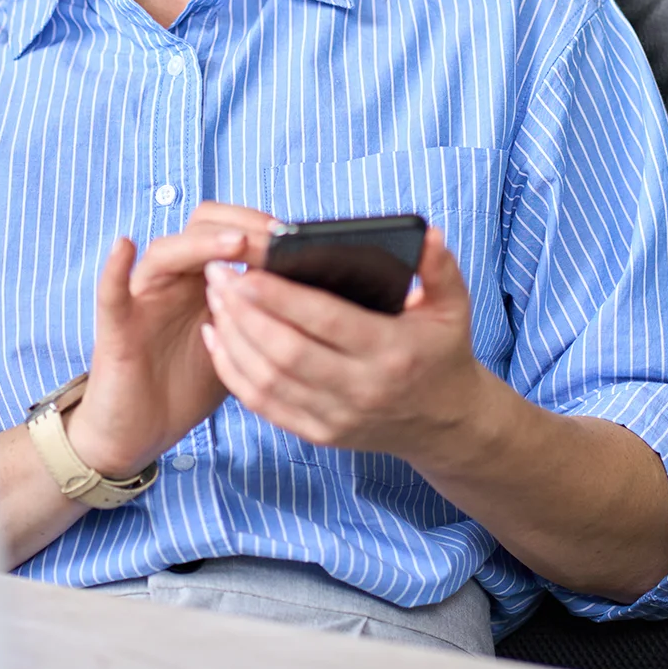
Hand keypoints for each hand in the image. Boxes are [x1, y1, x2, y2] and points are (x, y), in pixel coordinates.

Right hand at [67, 203, 277, 479]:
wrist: (139, 433)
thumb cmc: (188, 387)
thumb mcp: (238, 348)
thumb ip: (261, 320)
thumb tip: (314, 300)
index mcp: (202, 281)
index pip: (227, 231)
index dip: (259, 226)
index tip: (295, 234)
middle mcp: (172, 280)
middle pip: (198, 228)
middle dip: (238, 226)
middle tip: (274, 237)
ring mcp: (142, 300)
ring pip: (165, 253)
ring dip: (201, 244)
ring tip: (236, 242)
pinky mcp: (116, 330)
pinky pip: (110, 294)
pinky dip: (114, 269)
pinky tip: (124, 247)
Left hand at [201, 227, 486, 471]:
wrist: (444, 422)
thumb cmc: (441, 351)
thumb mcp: (452, 306)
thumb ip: (439, 267)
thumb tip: (427, 233)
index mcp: (392, 351)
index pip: (327, 322)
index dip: (281, 298)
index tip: (247, 270)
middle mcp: (362, 389)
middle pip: (287, 352)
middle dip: (245, 312)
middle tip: (218, 275)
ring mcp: (337, 417)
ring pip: (268, 380)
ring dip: (233, 338)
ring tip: (215, 298)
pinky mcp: (318, 434)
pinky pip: (264, 405)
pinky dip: (234, 372)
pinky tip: (217, 338)